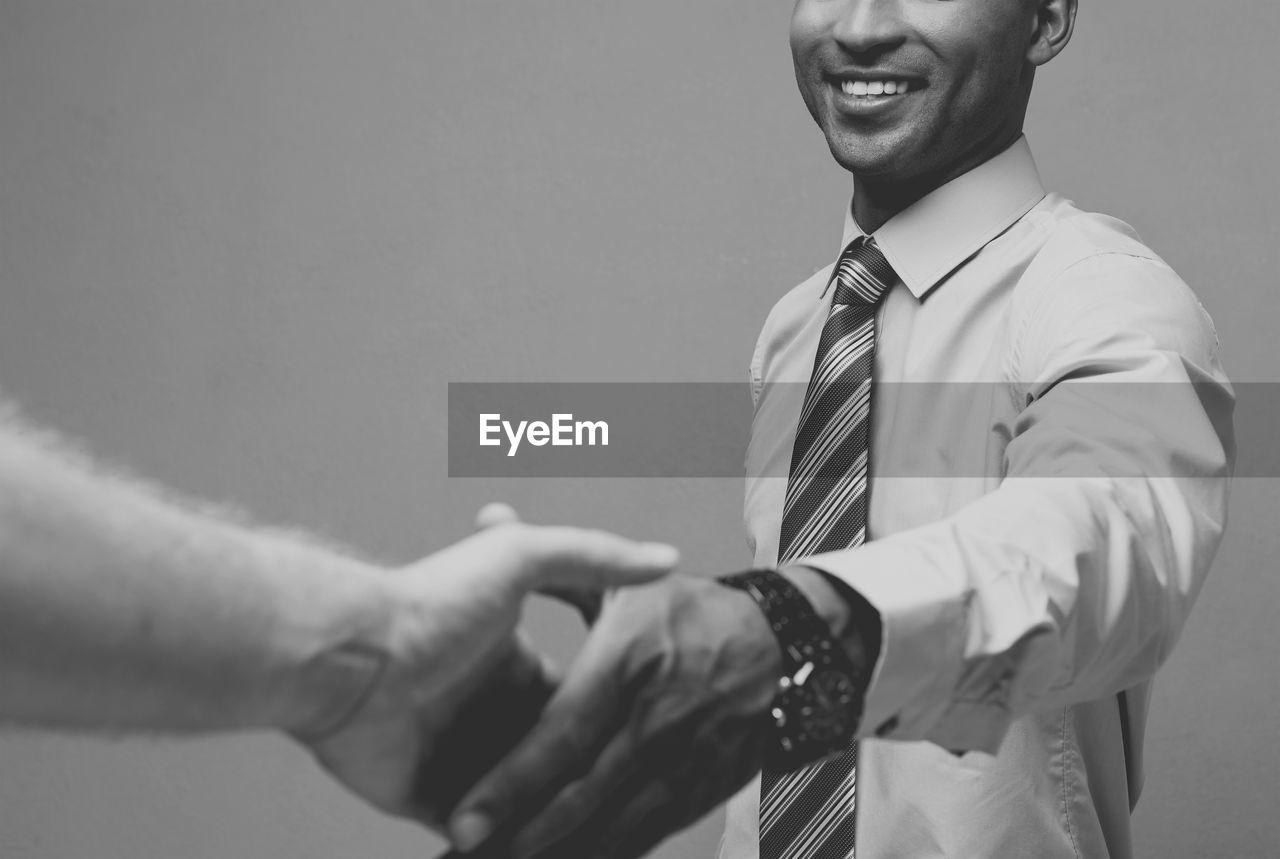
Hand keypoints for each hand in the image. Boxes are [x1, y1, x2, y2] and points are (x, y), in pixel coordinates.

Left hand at [298, 505, 679, 827]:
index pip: (584, 707)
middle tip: (638, 798)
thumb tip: (664, 557)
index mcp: (521, 670)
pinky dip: (511, 847)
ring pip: (530, 809)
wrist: (348, 652)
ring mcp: (467, 765)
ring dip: (557, 825)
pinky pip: (486, 840)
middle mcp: (497, 718)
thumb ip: (590, 553)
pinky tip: (550, 852)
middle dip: (593, 784)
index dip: (619, 723)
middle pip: (561, 765)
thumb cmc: (433, 600)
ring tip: (602, 838)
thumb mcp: (520, 559)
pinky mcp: (437, 804)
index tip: (658, 733)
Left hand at [447, 574, 783, 857]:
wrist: (785, 643)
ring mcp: (679, 764)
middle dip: (519, 839)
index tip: (463, 819)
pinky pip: (643, 838)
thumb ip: (556, 557)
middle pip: (578, 798)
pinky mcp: (698, 793)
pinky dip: (602, 856)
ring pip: (609, 829)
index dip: (510, 784)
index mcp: (627, 665)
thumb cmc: (691, 612)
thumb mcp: (629, 584)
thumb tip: (488, 514)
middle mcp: (653, 722)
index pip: (559, 737)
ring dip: (555, 857)